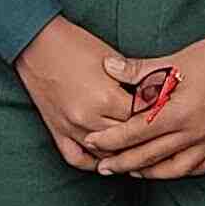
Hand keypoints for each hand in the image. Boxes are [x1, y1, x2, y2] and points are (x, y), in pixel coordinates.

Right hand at [13, 13, 145, 167]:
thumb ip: (132, 81)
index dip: (155, 116)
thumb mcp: (111, 58)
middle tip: (159, 136)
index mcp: (106, 98)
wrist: (36, 43)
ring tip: (139, 151)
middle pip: (126, 140)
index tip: (167, 116)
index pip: (141, 118)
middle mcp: (89, 118)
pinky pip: (77, 159)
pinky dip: (93, 162)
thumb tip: (152, 95)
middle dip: (143, 137)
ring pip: (105, 154)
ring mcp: (71, 128)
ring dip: (121, 153)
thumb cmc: (75, 44)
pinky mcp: (57, 131)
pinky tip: (106, 160)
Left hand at [90, 22, 204, 179]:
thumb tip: (108, 66)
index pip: (135, 133)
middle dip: (122, 163)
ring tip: (132, 171)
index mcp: (178, 112)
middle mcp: (194, 132)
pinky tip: (170, 170)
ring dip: (150, 172)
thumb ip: (139, 69)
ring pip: (175, 169)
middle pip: (150, 156)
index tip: (92, 142)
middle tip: (102, 167)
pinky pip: (202, 167)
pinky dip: (183, 171)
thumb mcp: (174, 60)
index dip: (111, 140)